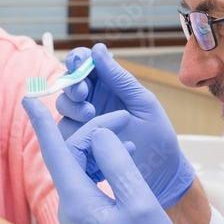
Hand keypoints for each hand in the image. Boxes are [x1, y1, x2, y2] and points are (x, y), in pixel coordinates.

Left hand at [23, 98, 198, 223]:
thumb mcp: (139, 201)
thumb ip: (116, 162)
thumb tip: (99, 135)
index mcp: (78, 201)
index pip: (54, 152)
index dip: (42, 123)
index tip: (29, 99)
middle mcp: (70, 207)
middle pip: (72, 154)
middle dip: (95, 133)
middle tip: (125, 121)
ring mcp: (78, 215)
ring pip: (81, 166)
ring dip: (101, 148)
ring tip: (130, 142)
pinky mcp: (88, 219)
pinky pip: (89, 181)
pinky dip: (104, 165)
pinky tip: (124, 161)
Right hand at [56, 43, 195, 207]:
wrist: (161, 175)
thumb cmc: (157, 136)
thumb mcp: (142, 103)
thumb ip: (119, 78)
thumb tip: (97, 49)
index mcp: (109, 85)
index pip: (85, 64)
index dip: (77, 60)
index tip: (78, 64)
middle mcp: (93, 101)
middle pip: (69, 84)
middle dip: (72, 85)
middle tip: (83, 94)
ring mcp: (84, 124)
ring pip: (62, 107)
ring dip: (72, 107)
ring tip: (91, 116)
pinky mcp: (79, 144)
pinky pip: (64, 133)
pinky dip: (72, 131)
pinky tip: (88, 136)